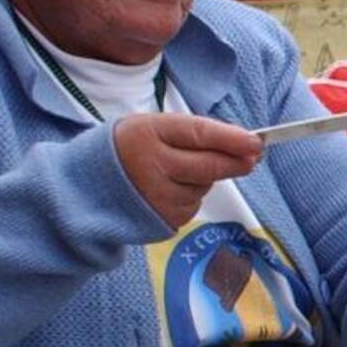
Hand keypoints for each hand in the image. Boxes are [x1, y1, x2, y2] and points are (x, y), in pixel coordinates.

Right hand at [114, 113, 262, 228]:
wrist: (89, 185)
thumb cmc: (131, 147)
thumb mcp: (154, 127)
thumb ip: (194, 134)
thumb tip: (243, 144)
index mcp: (149, 132)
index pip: (199, 134)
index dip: (231, 139)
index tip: (256, 142)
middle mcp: (152, 165)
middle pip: (208, 166)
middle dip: (237, 162)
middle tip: (254, 158)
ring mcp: (157, 196)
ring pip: (203, 186)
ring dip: (205, 178)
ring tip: (178, 169)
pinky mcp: (162, 219)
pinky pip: (193, 205)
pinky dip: (191, 195)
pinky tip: (170, 188)